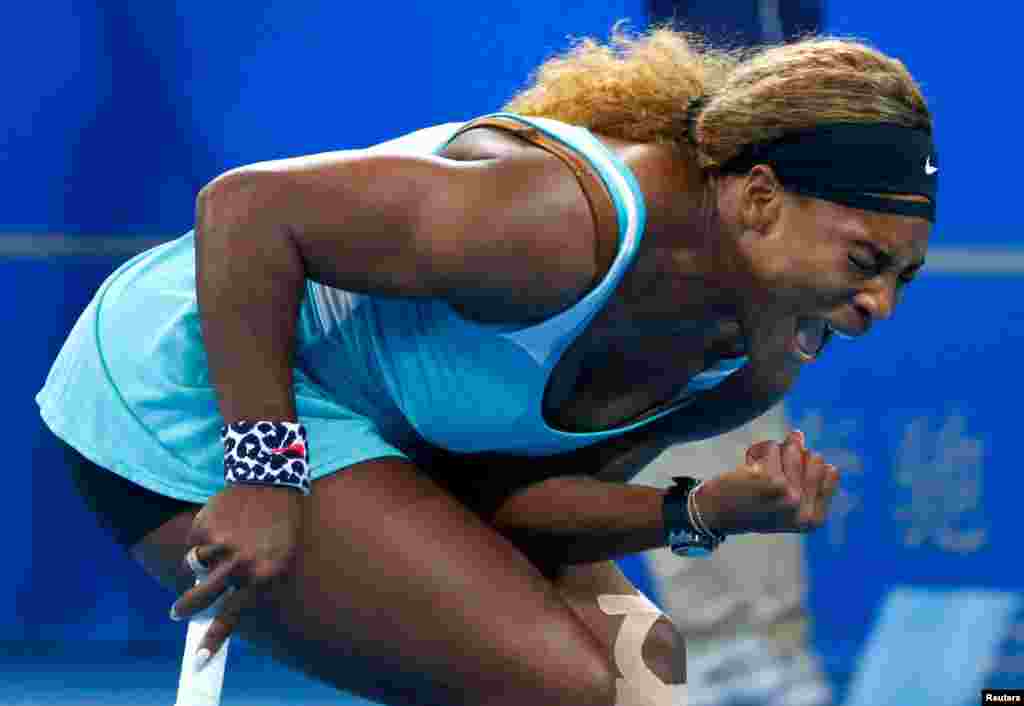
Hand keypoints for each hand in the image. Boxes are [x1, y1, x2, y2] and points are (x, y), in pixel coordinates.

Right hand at [170, 484, 304, 658]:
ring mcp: (221, 546)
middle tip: (178, 613)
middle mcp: (242, 564)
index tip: (200, 659)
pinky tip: (221, 523)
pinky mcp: (205, 528)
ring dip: (199, 562)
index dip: (216, 637)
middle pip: (201, 598)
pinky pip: (193, 544)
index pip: (235, 614)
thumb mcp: (278, 558)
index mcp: (264, 575)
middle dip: (186, 608)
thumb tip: (220, 607)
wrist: (270, 484)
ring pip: (194, 567)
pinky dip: (201, 538)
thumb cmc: (276, 528)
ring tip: (218, 544)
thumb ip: (252, 583)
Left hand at [700, 430, 839, 533]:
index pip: (829, 471)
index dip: (808, 464)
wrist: (714, 514)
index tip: (788, 476)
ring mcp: (791, 498)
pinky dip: (760, 450)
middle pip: (813, 458)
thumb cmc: (749, 502)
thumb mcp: (783, 497)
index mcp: (814, 520)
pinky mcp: (773, 482)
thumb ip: (799, 471)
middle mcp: (805, 512)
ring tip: (760, 466)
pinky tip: (748, 465)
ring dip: (775, 451)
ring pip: (794, 449)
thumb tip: (798, 434)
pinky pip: (774, 447)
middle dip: (792, 455)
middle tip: (771, 468)